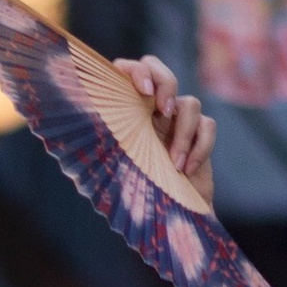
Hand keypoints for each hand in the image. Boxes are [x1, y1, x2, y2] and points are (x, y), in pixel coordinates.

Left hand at [118, 55, 217, 210]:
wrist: (168, 216)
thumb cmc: (137, 194)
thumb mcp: (115, 167)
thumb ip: (105, 144)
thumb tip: (79, 125)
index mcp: (128, 112)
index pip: (129, 71)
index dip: (135, 70)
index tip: (142, 89)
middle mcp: (153, 111)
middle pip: (161, 70)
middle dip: (165, 82)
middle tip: (163, 109)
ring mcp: (179, 120)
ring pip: (190, 102)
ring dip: (183, 134)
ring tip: (174, 163)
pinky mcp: (202, 135)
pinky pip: (207, 125)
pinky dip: (199, 147)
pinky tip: (186, 169)